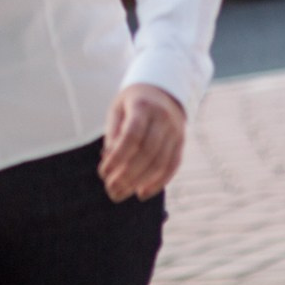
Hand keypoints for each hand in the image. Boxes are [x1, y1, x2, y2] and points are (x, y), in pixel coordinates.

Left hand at [100, 83, 187, 201]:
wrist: (162, 91)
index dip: (118, 157)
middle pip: (147, 152)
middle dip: (127, 174)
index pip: (132, 135)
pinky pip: (173, 166)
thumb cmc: (132, 104)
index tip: (103, 173)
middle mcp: (163, 118)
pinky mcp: (181, 143)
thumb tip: (109, 160)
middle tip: (111, 189)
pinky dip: (158, 182)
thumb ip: (113, 133)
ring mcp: (175, 131)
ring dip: (140, 182)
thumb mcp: (118, 109)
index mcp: (143, 106)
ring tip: (121, 194)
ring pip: (161, 162)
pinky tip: (142, 193)